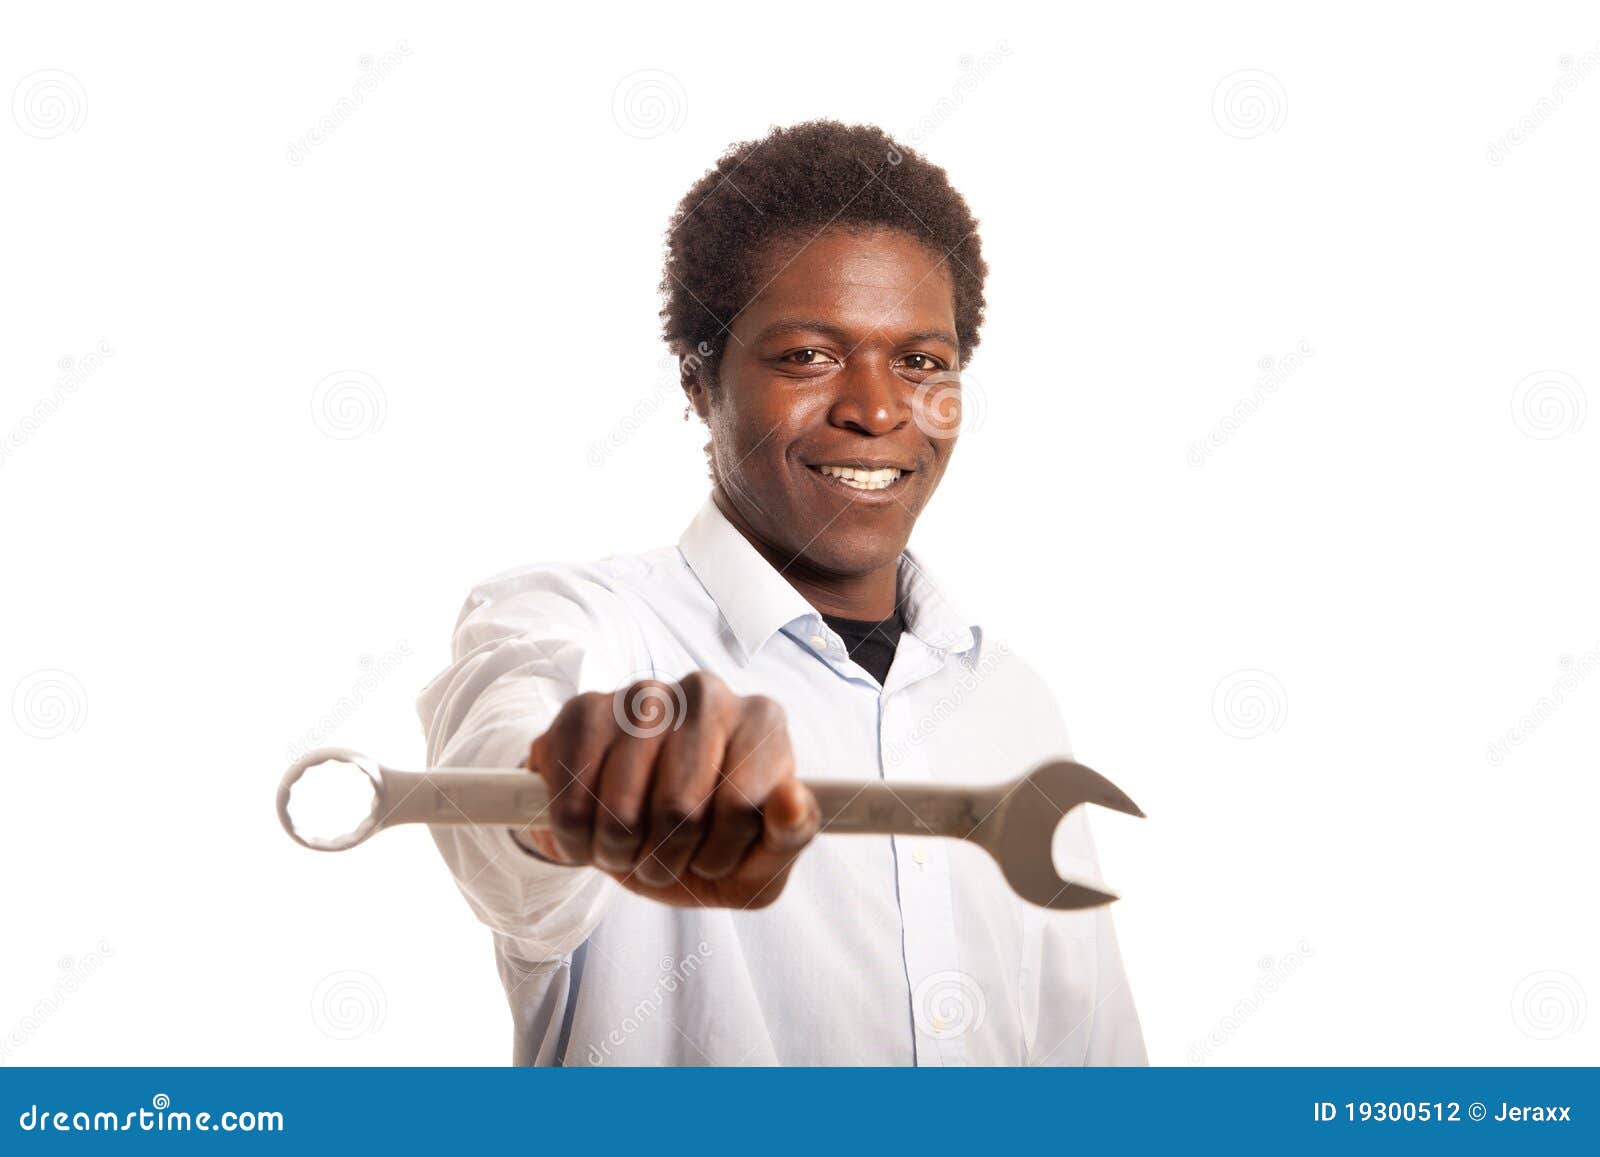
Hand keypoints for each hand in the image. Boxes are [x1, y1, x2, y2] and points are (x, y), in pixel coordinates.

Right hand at [519, 671, 819, 908]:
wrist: (630, 832)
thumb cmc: (708, 843)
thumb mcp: (759, 860)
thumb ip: (789, 836)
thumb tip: (792, 801)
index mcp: (762, 722)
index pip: (739, 808)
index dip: (718, 855)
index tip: (711, 859)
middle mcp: (707, 694)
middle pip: (679, 809)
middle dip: (665, 859)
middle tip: (661, 859)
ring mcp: (644, 693)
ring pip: (621, 809)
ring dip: (618, 852)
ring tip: (627, 846)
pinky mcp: (586, 708)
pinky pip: (571, 796)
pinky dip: (576, 837)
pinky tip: (590, 830)